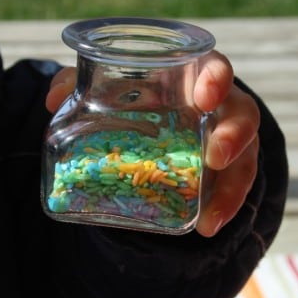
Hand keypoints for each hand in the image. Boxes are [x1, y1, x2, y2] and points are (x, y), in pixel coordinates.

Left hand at [46, 51, 259, 237]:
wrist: (163, 123)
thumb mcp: (112, 88)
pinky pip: (232, 190)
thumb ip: (81, 84)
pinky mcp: (225, 173)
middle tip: (214, 157)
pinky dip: (222, 209)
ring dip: (231, 190)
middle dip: (234, 135)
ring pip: (245, 161)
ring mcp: (227, 142)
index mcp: (196, 78)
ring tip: (210, 220)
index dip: (216, 79)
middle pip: (244, 116)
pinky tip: (206, 227)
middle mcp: (220, 109)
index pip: (216, 69)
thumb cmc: (142, 96)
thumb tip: (52, 101)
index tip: (203, 97)